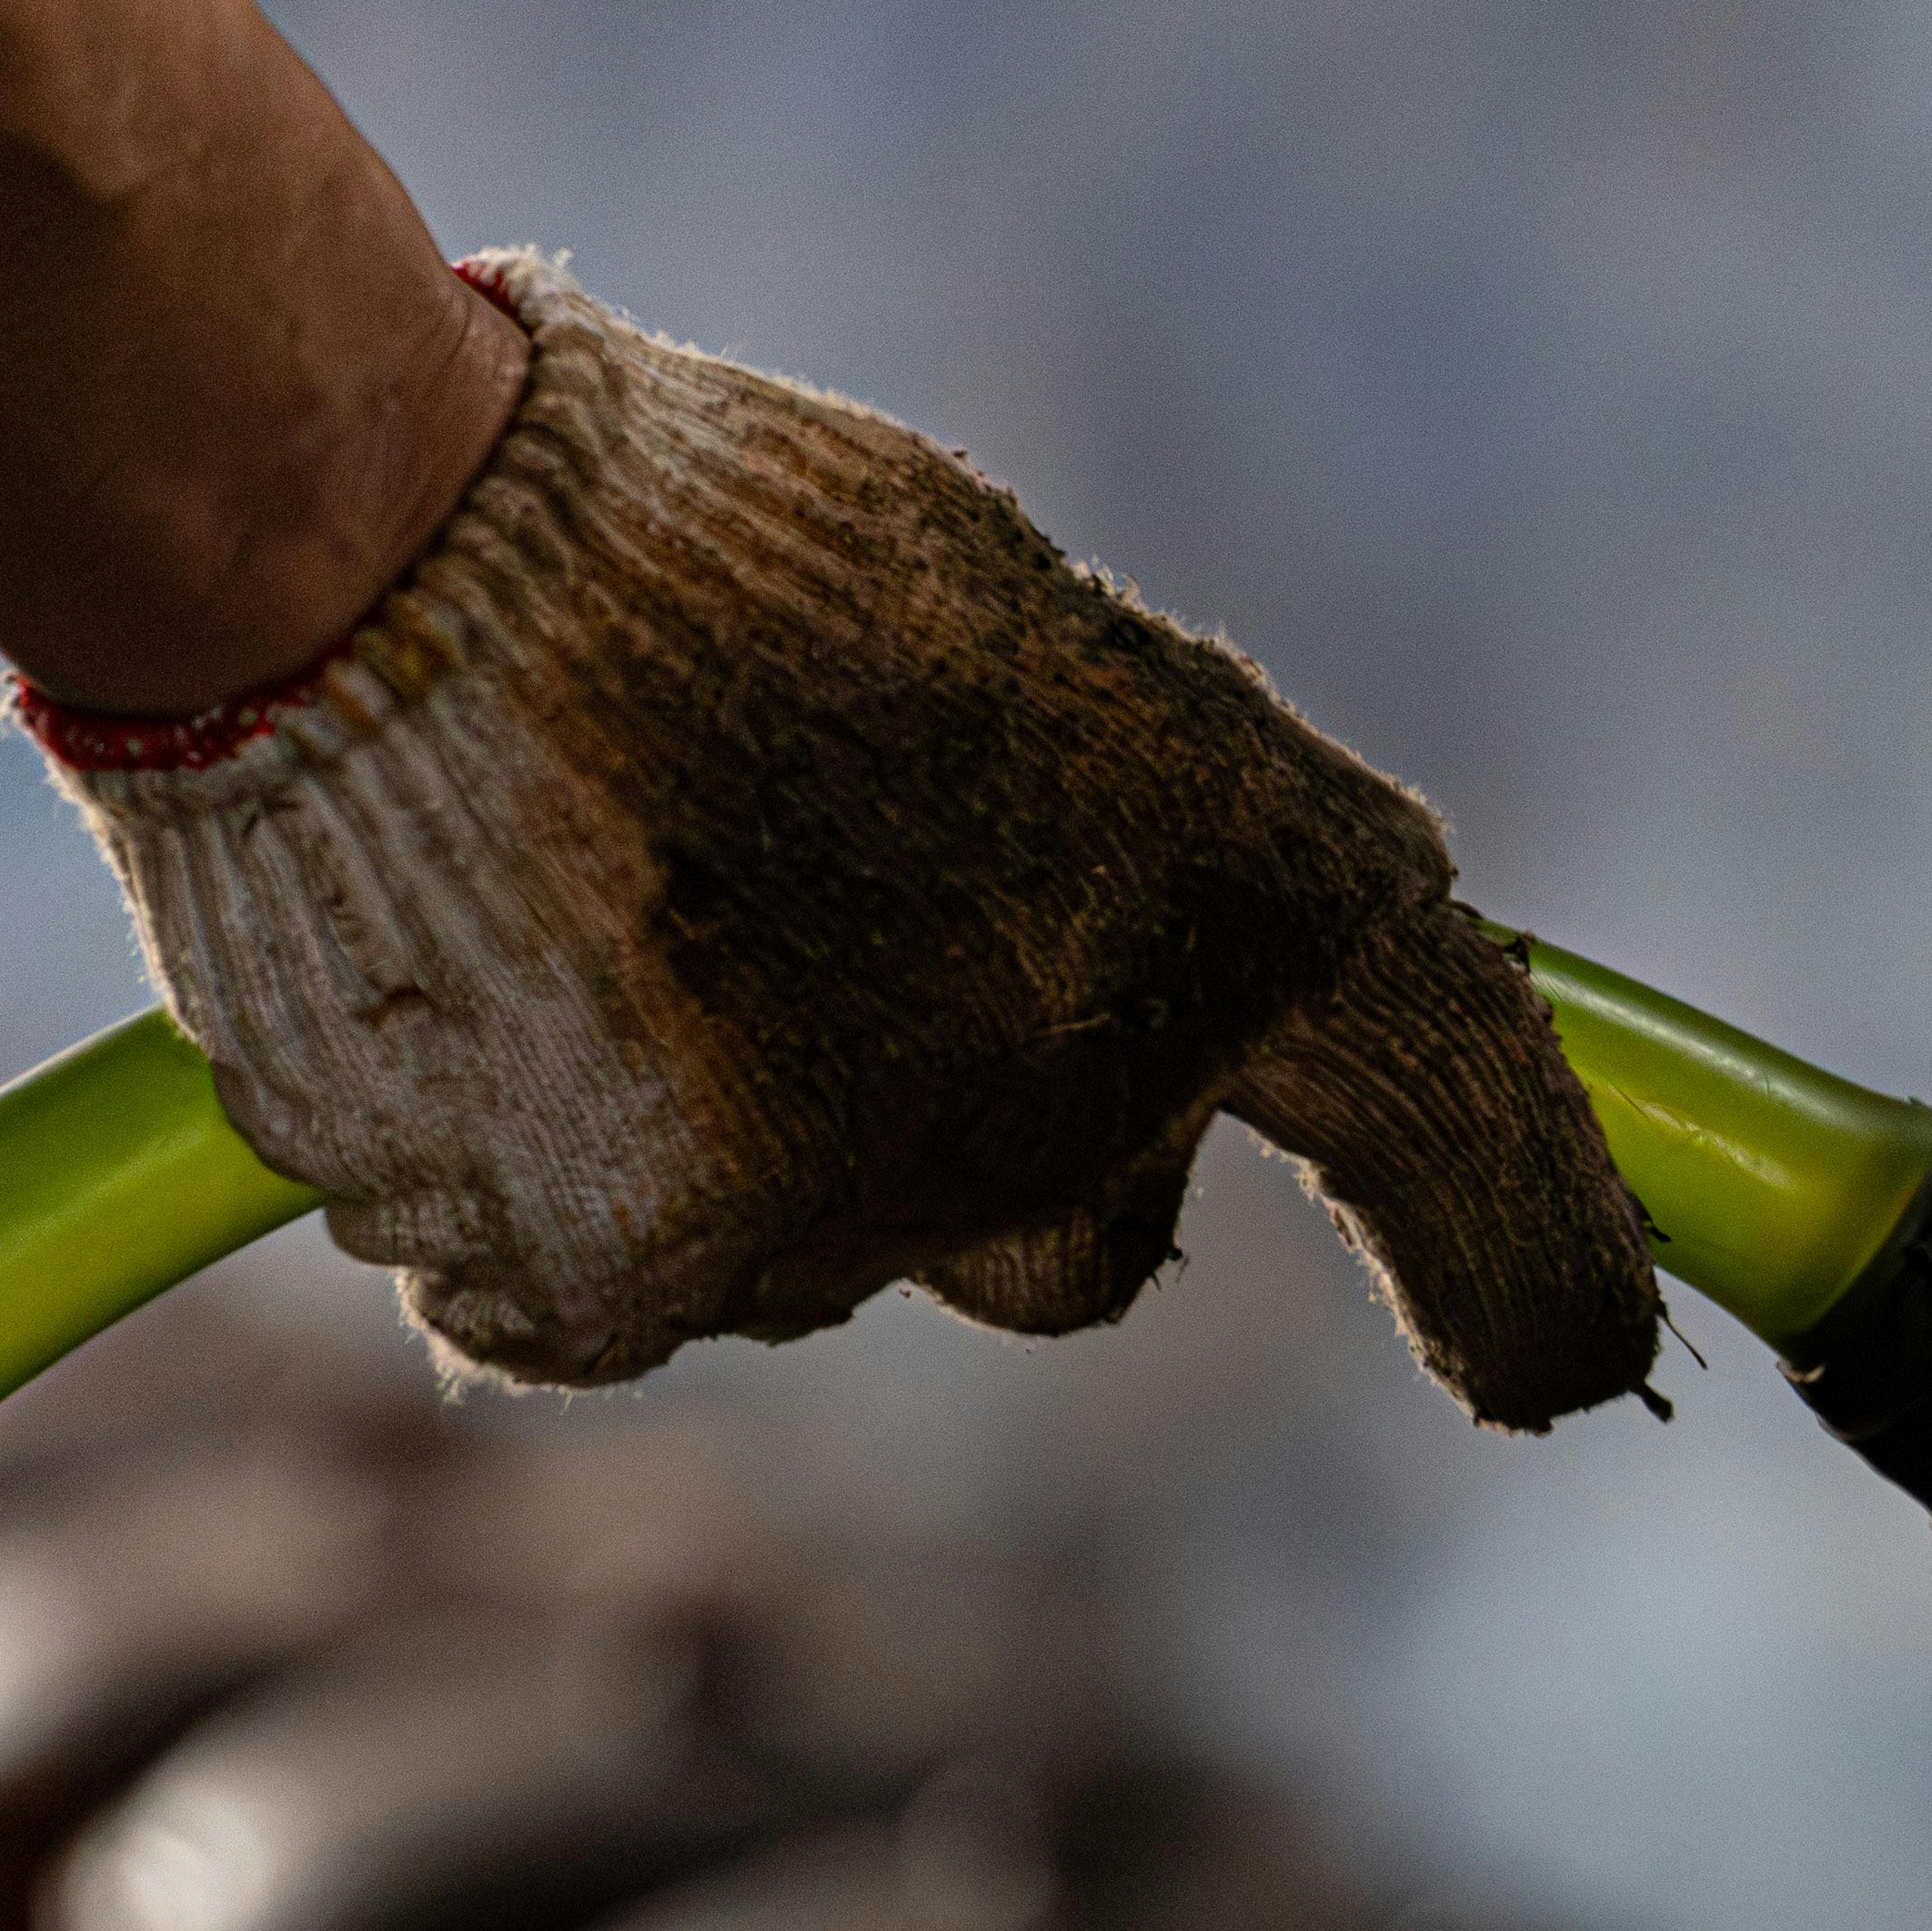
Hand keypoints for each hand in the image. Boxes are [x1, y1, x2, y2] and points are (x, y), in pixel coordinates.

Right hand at [26, 257, 1662, 1417]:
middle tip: (829, 917)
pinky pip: (638, 1293)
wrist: (369, 559)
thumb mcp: (1054, 664)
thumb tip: (1261, 1054)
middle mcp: (1087, 1106)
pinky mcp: (624, 1297)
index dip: (1541, 1283)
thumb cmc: (725, 556)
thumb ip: (1188, 871)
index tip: (1563, 1373)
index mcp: (1263, 908)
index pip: (1476, 1152)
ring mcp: (852, 1224)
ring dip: (766, 1126)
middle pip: (1089, 1238)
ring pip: (849, 1254)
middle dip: (1001, 1136)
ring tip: (624, 897)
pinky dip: (579, 1180)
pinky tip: (509, 1001)